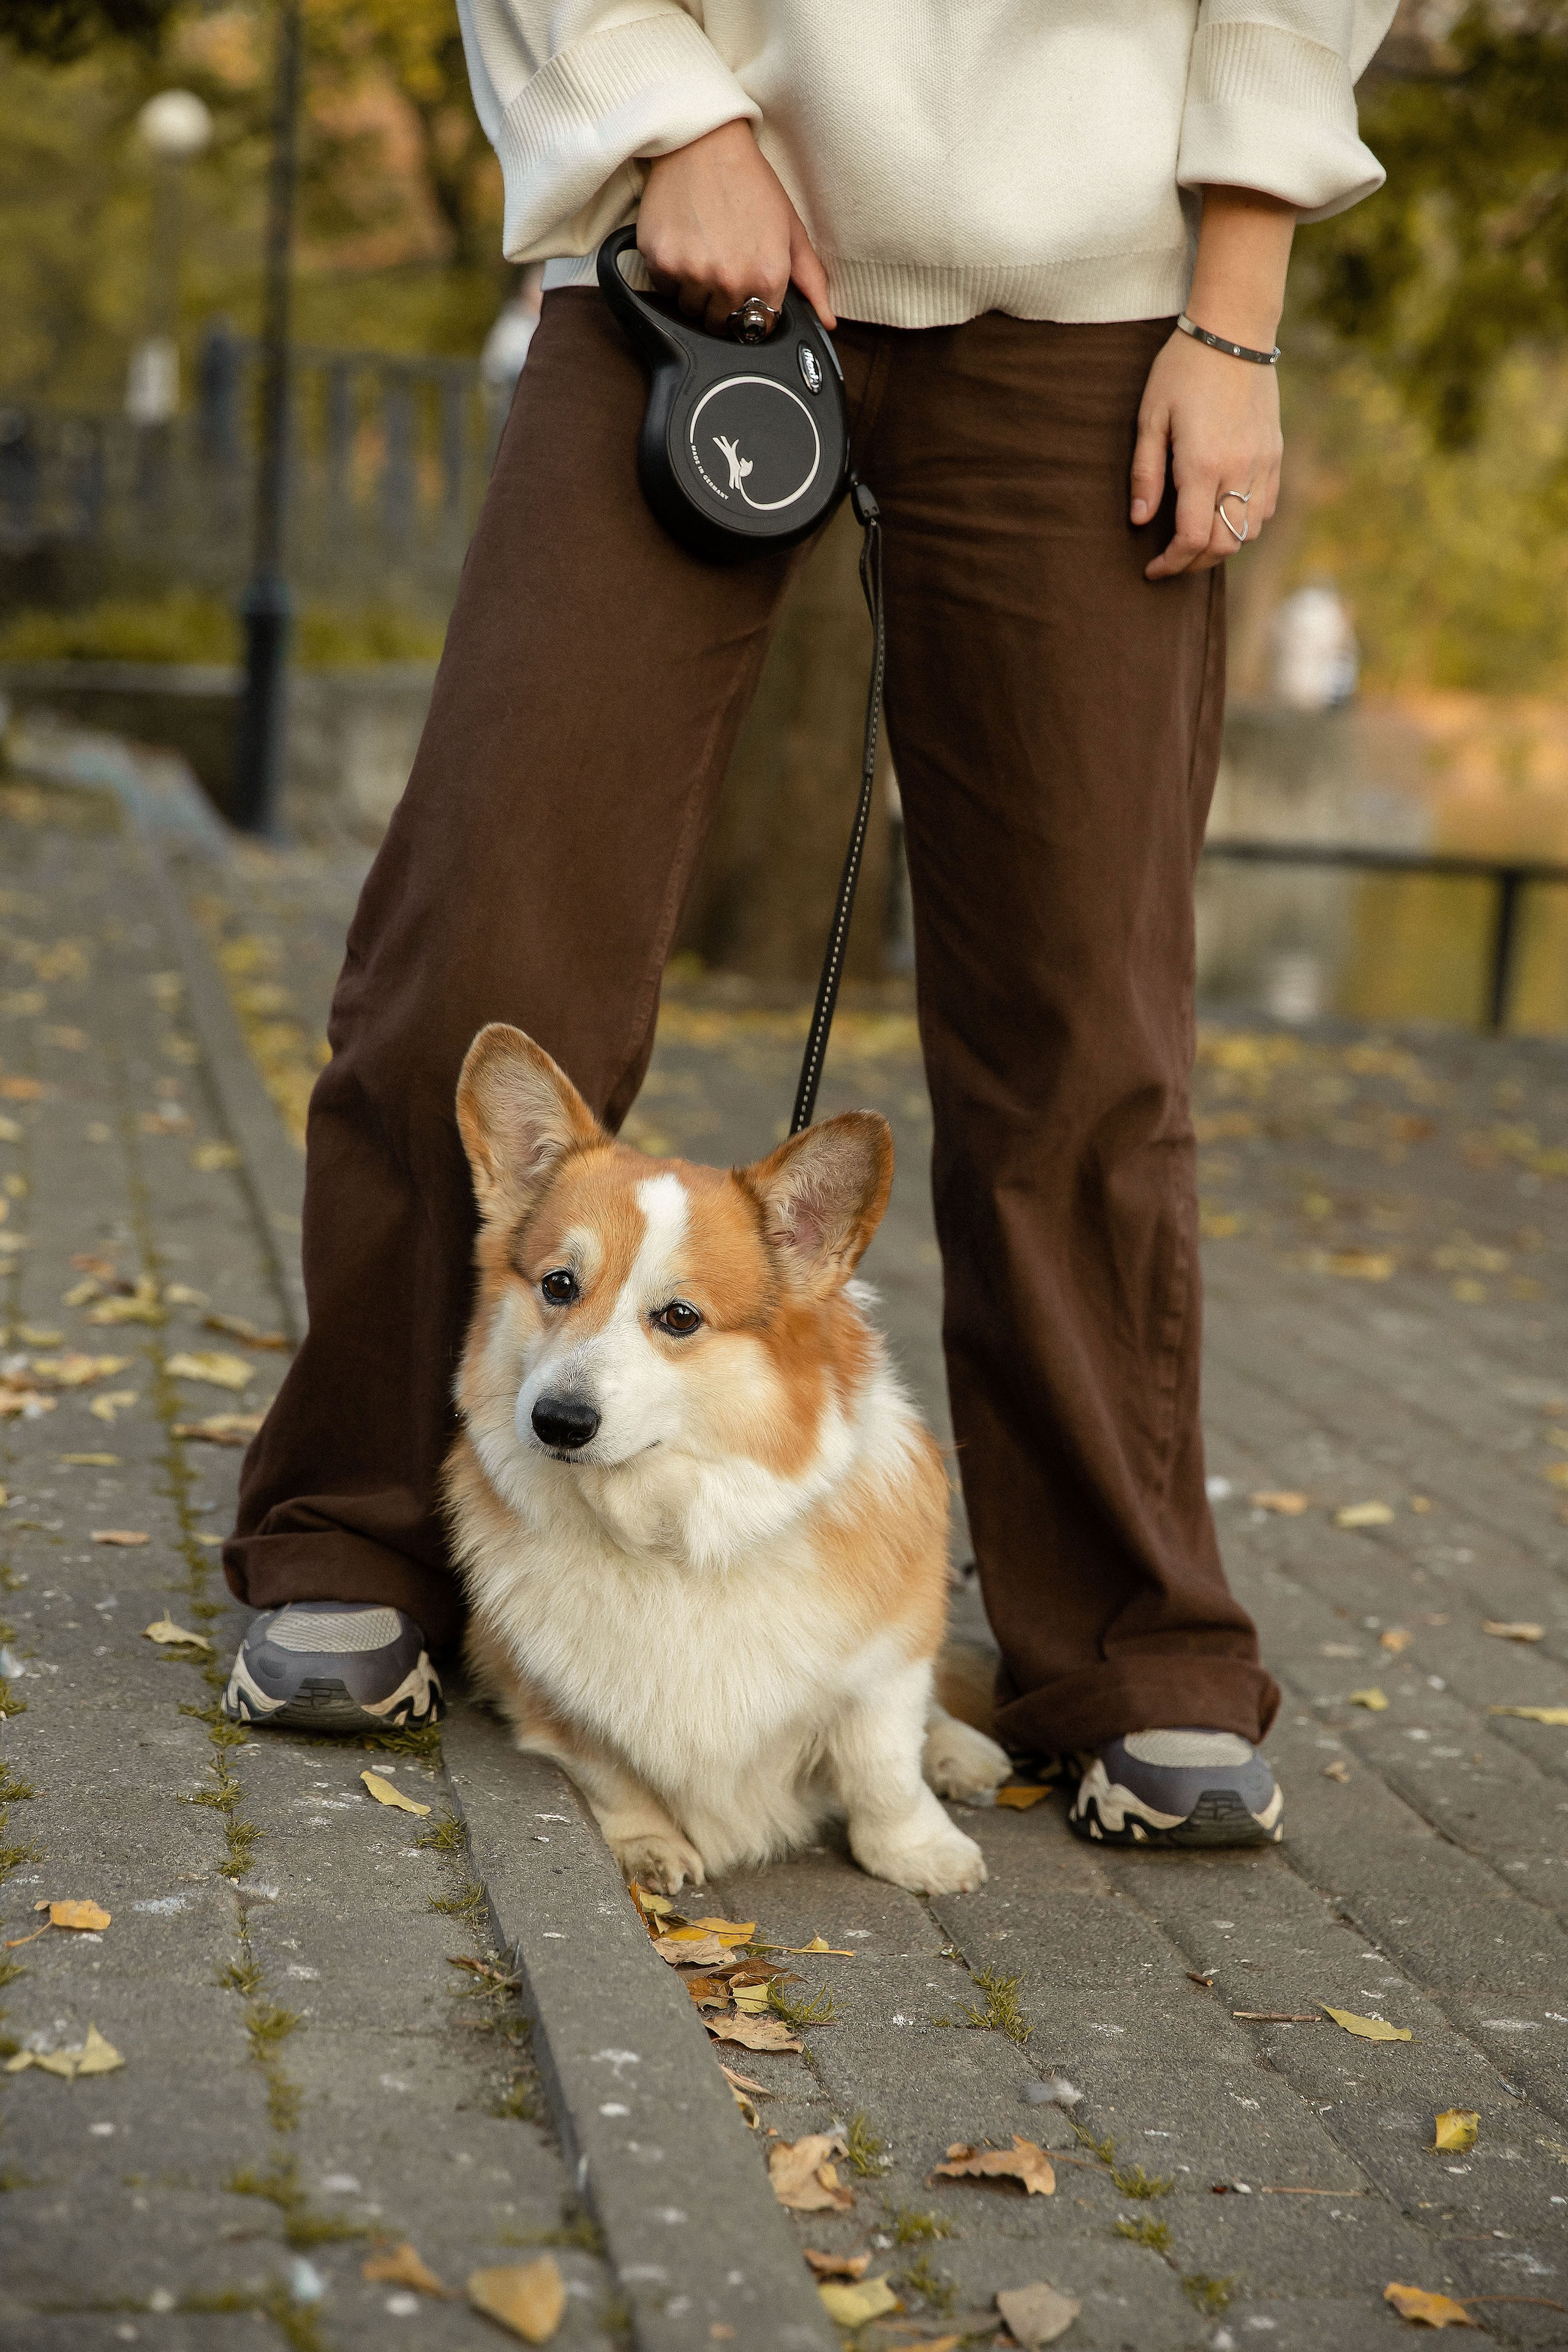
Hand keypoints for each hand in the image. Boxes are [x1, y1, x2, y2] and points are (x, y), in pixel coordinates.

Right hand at [638, 118, 835, 334]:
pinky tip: (684, 242)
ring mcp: (693, 271)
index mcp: (767, 276)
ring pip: (689, 310)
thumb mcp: (791, 228)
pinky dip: (670, 273)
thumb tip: (827, 320)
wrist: (705, 143)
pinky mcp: (661, 260)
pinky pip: (664, 289)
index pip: (756, 328)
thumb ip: (810, 280)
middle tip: (722, 265)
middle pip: (720, 324)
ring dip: (694, 291)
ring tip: (703, 252)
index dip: (751, 312)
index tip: (746, 292)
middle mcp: (729, 279)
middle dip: (721, 304)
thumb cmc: (750, 181)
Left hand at [1131, 329, 1281, 580]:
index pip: (1192, 538)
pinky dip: (1246, 523)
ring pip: (1250, 532)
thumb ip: (1145, 473)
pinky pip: (1267, 507)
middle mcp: (1239, 470)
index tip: (1152, 569)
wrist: (1233, 331)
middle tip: (1172, 561)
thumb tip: (1140, 521)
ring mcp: (1263, 463)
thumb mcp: (1151, 418)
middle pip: (1224, 544)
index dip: (1171, 564)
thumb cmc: (1182, 370)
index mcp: (1203, 464)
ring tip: (1197, 540)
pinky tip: (1224, 514)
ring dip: (1223, 544)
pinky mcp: (1275, 453)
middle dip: (1195, 563)